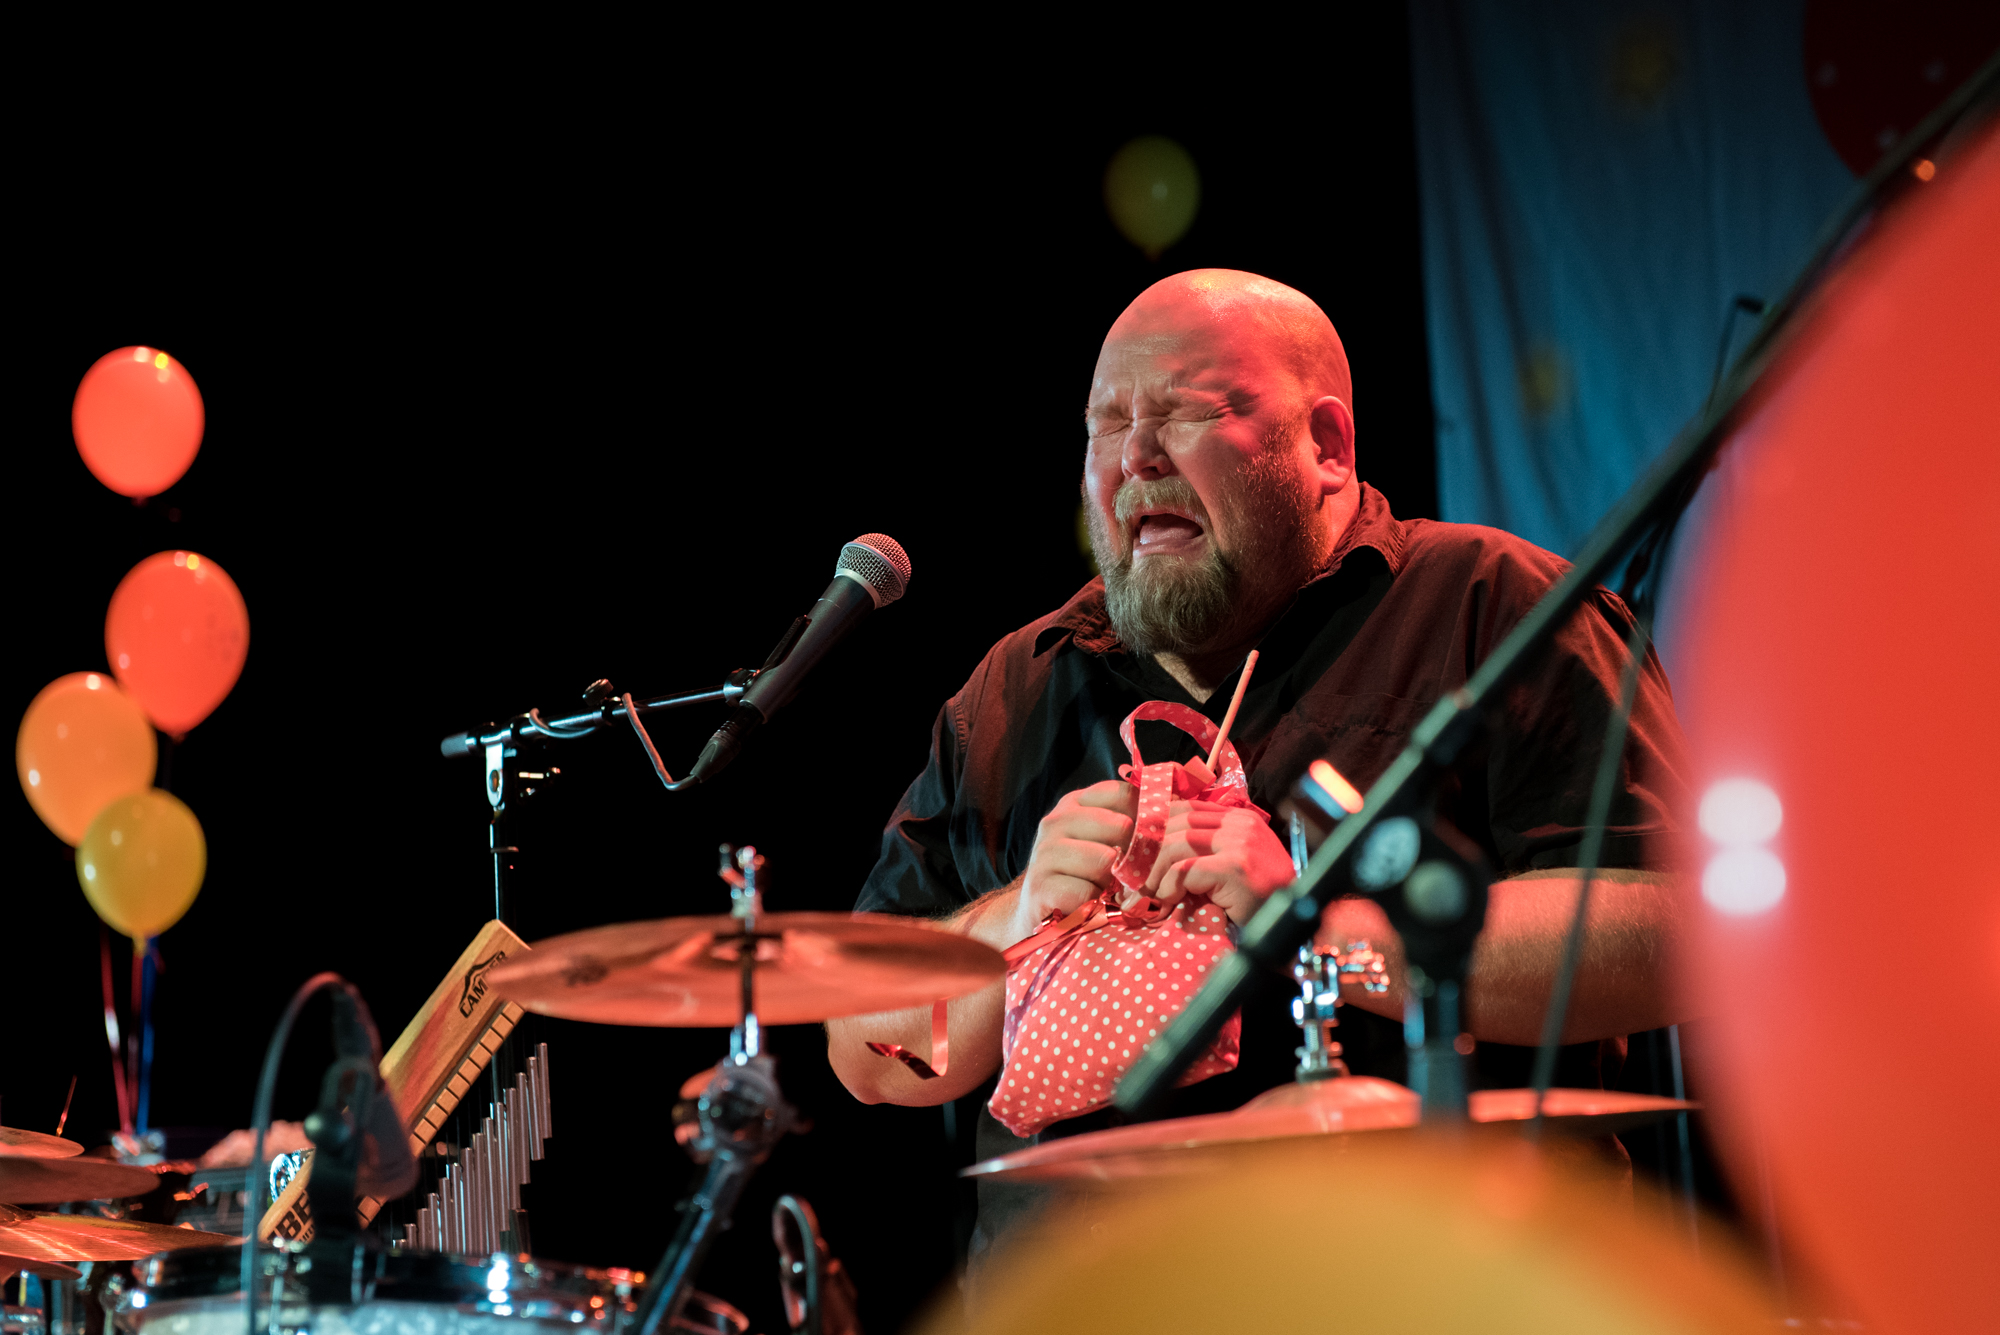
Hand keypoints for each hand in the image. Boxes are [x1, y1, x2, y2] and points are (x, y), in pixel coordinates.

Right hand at [1018, 779, 1136, 929]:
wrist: (1042, 910)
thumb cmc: (1084, 873)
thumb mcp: (1106, 840)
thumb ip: (1132, 819)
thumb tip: (1175, 799)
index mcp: (1075, 803)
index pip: (1123, 795)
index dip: (1144, 818)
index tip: (1147, 841)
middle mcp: (1056, 821)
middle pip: (1120, 826)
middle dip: (1131, 855)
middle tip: (1127, 874)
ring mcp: (1044, 852)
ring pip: (1104, 859)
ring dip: (1112, 882)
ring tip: (1106, 890)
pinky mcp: (1041, 885)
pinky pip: (1087, 891)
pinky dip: (1096, 904)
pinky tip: (1091, 905)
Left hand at [1144, 799, 1295, 924]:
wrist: (1292, 931)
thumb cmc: (1257, 904)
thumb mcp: (1227, 869)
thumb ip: (1202, 854)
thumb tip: (1149, 854)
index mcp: (1238, 819)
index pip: (1183, 809)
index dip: (1154, 829)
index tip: (1135, 855)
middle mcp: (1241, 824)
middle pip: (1175, 824)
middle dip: (1147, 853)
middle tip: (1133, 881)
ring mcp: (1241, 843)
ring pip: (1176, 844)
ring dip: (1154, 874)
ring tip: (1147, 897)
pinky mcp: (1236, 867)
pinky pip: (1186, 870)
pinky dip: (1169, 888)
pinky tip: (1167, 903)